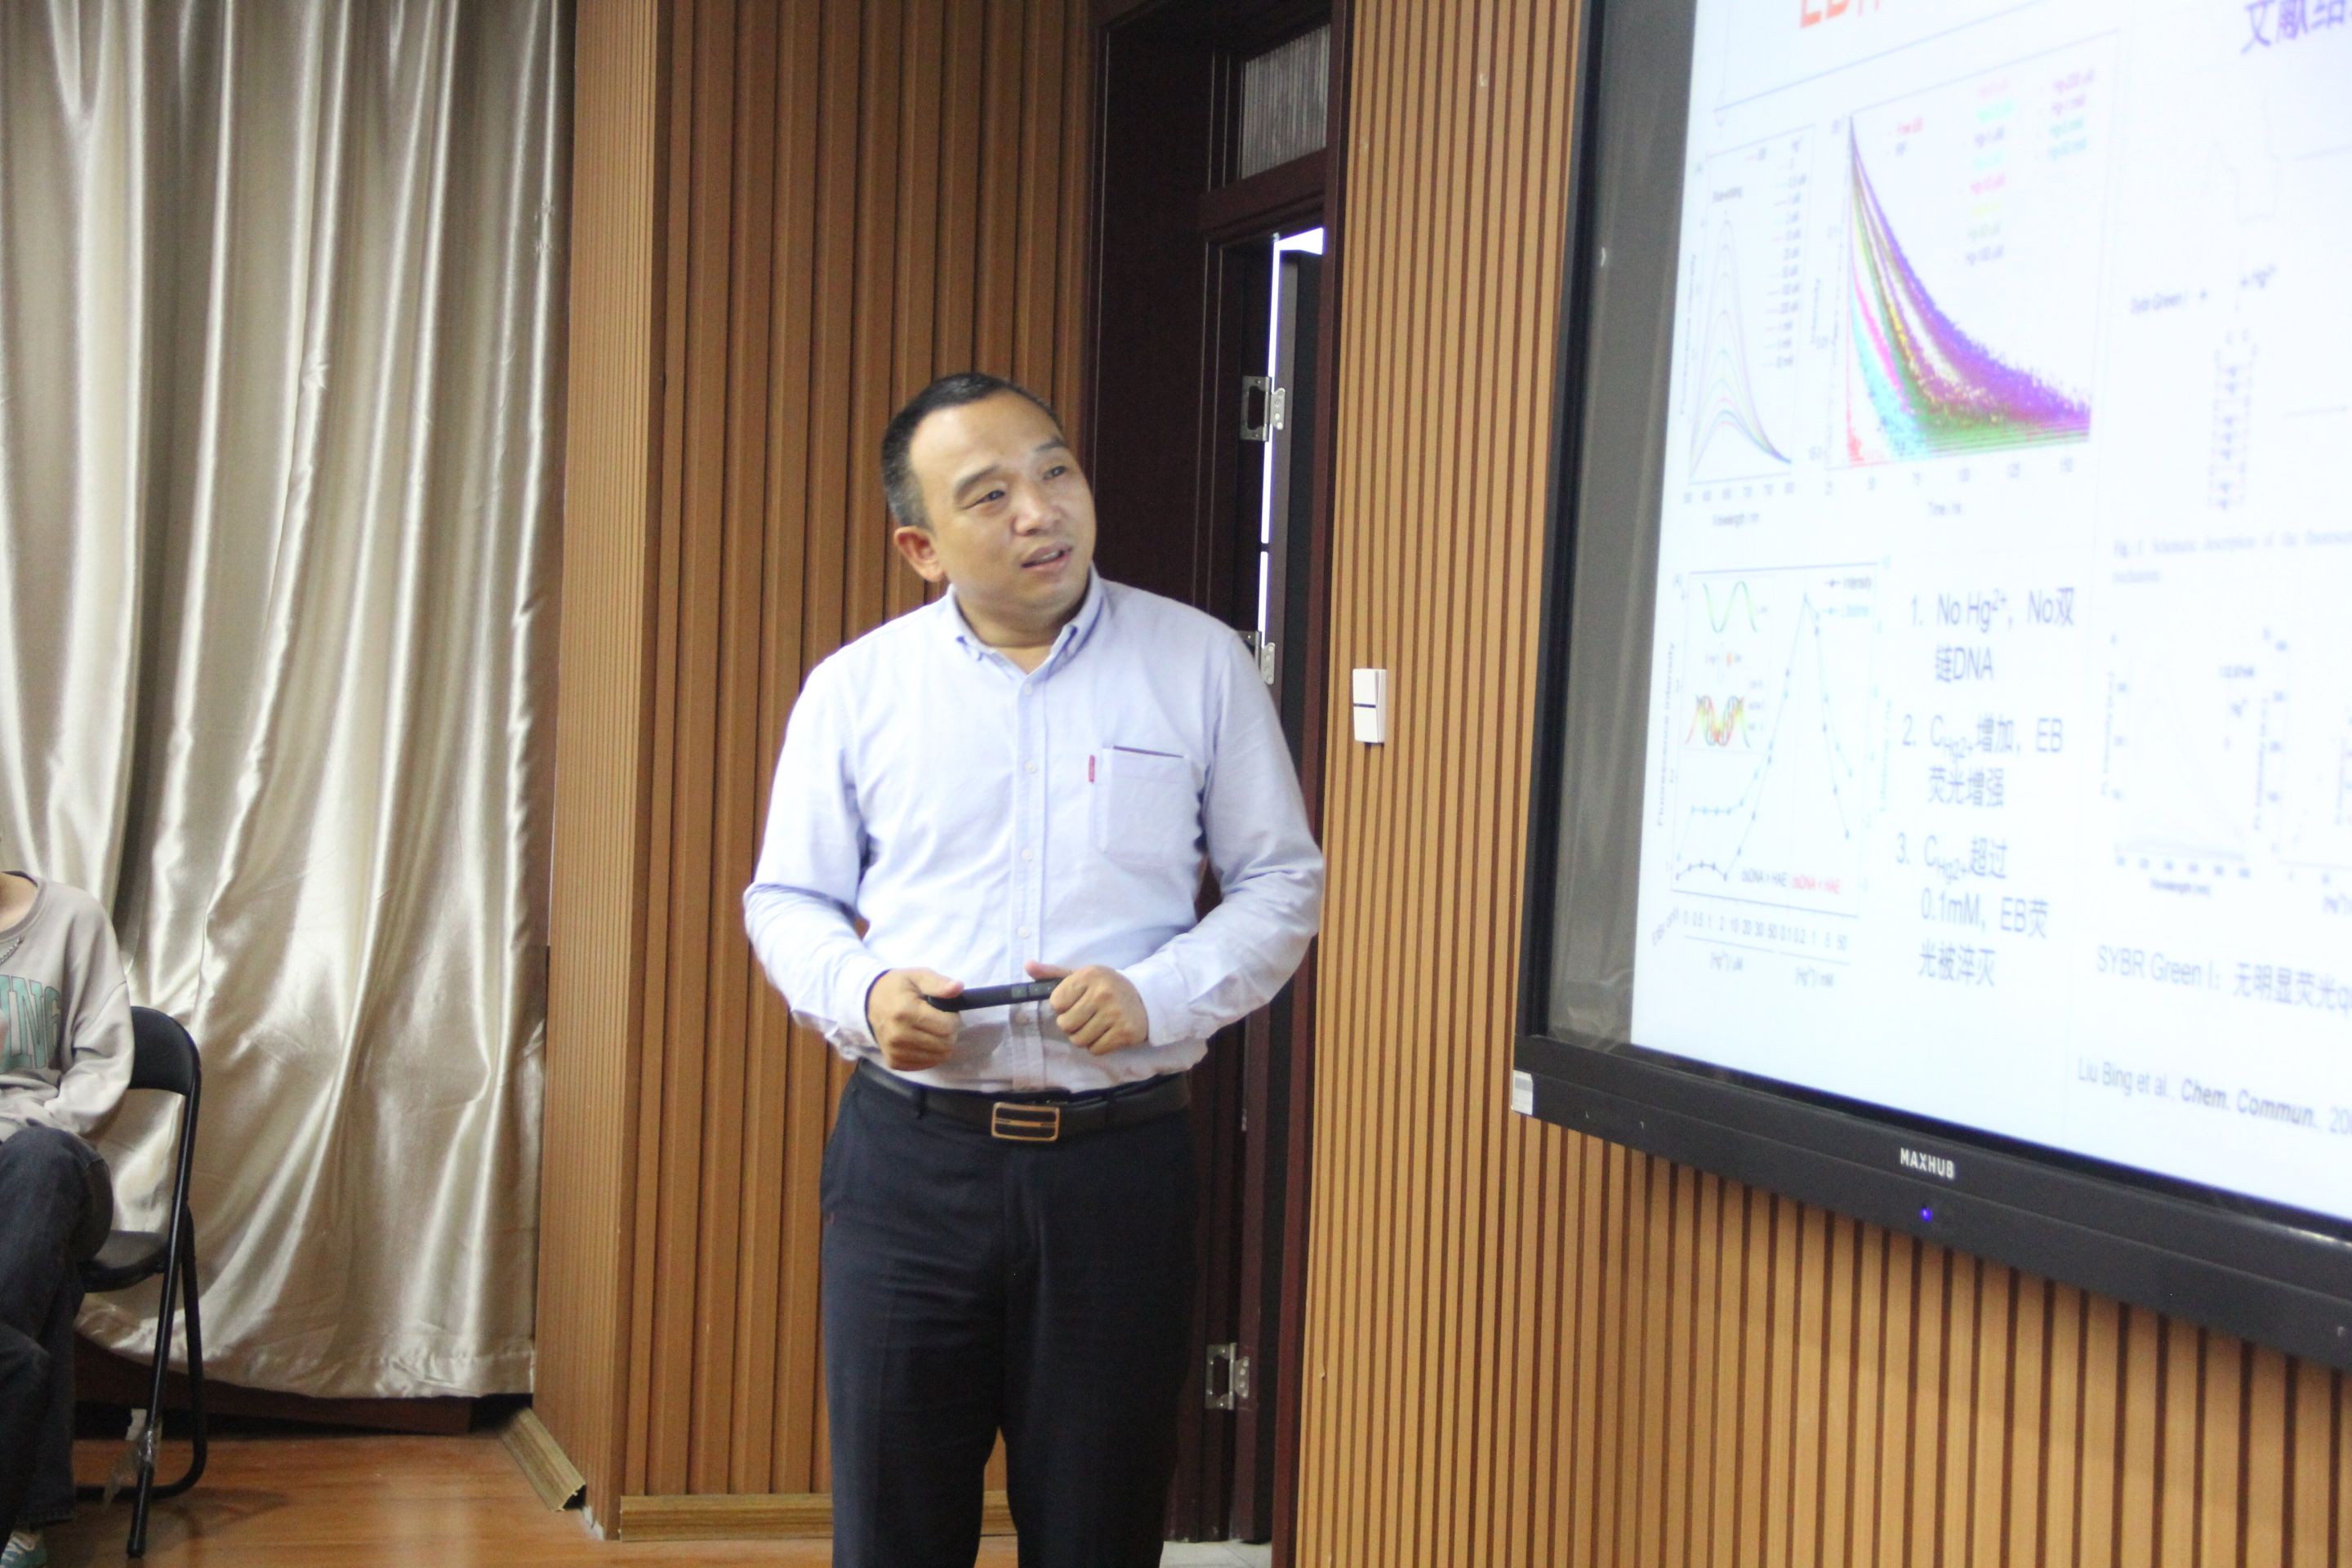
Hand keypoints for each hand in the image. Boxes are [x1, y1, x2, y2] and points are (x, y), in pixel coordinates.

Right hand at [866, 969, 962, 1070]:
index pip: (947, 1026)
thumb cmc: (899, 988)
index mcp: (905, 1012)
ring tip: (931, 1029)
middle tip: (940, 1020)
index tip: (945, 1010)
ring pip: (939, 1057)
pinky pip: (927, 1064)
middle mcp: (898, 1035)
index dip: (953, 1018)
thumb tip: (958, 987)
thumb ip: (938, 983)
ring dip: (942, 1043)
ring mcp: (895, 1052)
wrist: (870, 1003)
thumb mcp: (918, 976)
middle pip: (945, 1044)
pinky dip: (931, 1053)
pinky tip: (923, 1039)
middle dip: (950, 1032)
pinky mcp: (894, 1062)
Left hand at [1025, 962, 1149, 1054]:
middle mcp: (1102, 993)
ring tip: (1095, 1024)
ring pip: (1079, 1040)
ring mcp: (1115, 1014)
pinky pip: (1095, 1050)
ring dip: (1083, 1036)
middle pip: (1065, 1025)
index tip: (1076, 1001)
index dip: (1063, 1006)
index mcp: (1089, 975)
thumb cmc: (1105, 987)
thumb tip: (1028, 965)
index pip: (1056, 1003)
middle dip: (1071, 1024)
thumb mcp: (1081, 975)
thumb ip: (1053, 973)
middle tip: (1085, 1016)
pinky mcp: (1125, 1033)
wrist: (1144, 998)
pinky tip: (1106, 1032)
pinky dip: (1097, 1045)